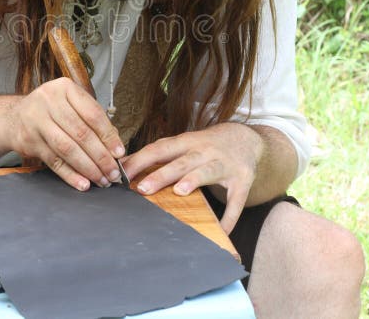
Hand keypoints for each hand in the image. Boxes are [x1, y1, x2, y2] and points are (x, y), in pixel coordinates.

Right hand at [6, 77, 125, 190]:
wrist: (14, 117)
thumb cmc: (51, 111)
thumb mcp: (71, 105)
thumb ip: (92, 121)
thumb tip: (115, 148)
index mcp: (65, 88)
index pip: (92, 114)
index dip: (108, 136)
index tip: (120, 153)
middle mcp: (48, 101)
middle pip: (81, 133)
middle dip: (101, 157)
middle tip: (113, 173)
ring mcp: (36, 120)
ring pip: (67, 148)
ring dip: (87, 168)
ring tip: (101, 180)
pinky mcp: (28, 141)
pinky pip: (53, 161)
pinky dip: (70, 175)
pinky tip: (82, 184)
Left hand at [122, 123, 264, 232]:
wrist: (247, 138)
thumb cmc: (206, 144)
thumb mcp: (183, 143)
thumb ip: (158, 154)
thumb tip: (123, 163)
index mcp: (186, 142)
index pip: (160, 149)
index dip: (141, 160)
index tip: (121, 174)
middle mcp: (205, 151)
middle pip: (181, 161)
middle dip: (161, 174)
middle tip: (142, 188)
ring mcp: (225, 165)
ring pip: (206, 172)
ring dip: (193, 180)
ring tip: (179, 192)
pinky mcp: (242, 180)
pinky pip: (236, 200)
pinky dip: (229, 216)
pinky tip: (221, 230)